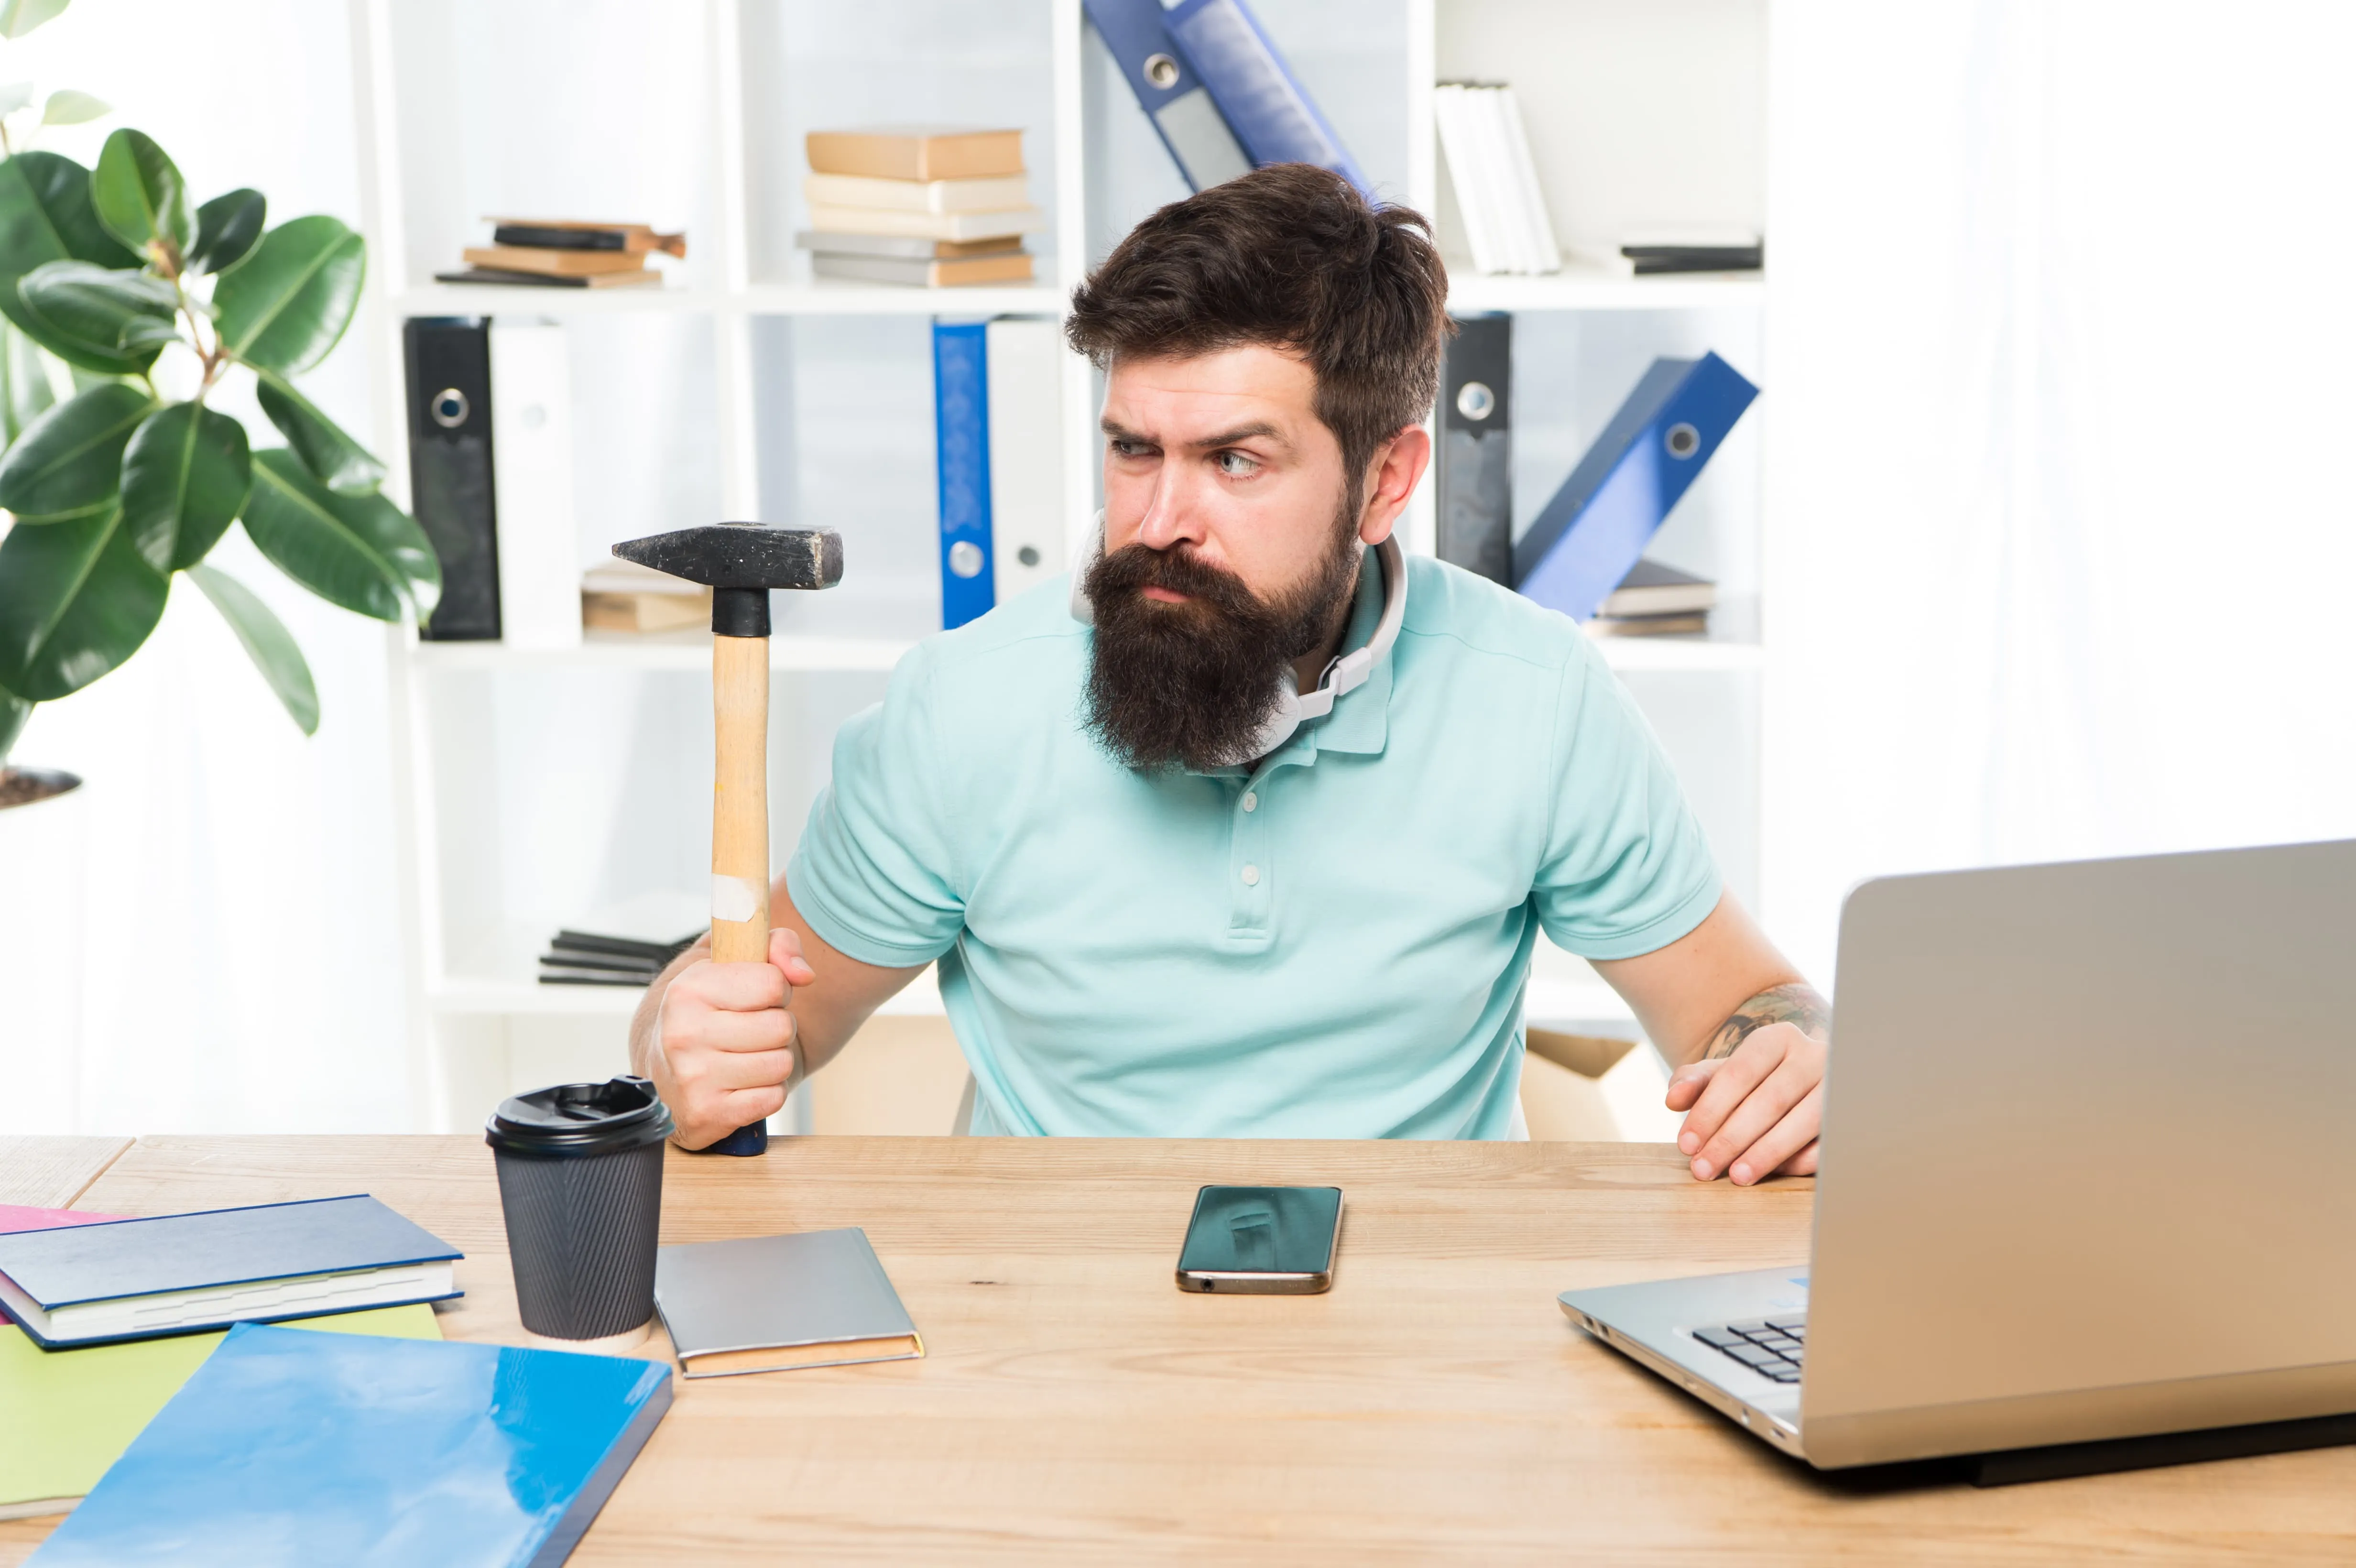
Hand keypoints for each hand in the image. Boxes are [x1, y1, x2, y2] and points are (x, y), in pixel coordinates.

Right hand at [647, 928, 815, 1150]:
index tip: (758, 996)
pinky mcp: (706, 1113)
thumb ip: (777, 946)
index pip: (773, 983)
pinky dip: (766, 1092)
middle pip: (781, 1027)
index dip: (776, 989)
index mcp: (689, 989)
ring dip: (773, 1061)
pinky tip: (741, 1084)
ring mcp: (693, 1077)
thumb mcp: (732, 963)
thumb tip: (805, 974)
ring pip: (781, 1065)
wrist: (661, 1068)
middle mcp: (684, 1033)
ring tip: (746, 1055)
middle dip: (777, 1028)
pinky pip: (772, 1099)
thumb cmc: (707, 1010)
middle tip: (752, 1030)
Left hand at [1665, 1022, 1824, 1185]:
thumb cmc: (1757, 1082)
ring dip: (1767, 1152)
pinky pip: (1830, 1142)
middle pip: (1769, 1099)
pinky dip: (1801, 1159)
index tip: (1686, 1145)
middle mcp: (1814, 1056)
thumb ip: (1694, 1082)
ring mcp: (1840, 1086)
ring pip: (1804, 1121)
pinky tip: (1774, 1173)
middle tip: (1703, 1169)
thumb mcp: (1723, 1075)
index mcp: (1777, 1038)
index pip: (1738, 1073)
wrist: (1808, 1082)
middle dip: (1731, 1139)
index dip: (1709, 1111)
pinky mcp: (1856, 1116)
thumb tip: (1672, 1098)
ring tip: (1736, 1176)